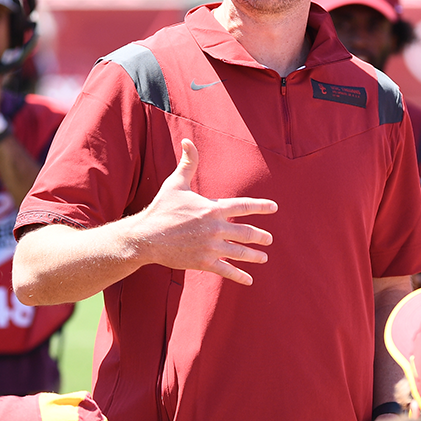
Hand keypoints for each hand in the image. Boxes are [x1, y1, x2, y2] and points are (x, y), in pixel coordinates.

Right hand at [131, 139, 276, 285]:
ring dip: (254, 255)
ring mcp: (211, 247)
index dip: (261, 206)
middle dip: (260, 236)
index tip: (274, 208)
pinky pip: (226, 270)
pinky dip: (239, 276)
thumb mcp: (176, 184)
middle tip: (269, 239)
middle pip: (246, 233)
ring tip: (263, 257)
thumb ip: (188, 163)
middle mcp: (215, 228)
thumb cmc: (161, 209)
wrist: (146, 237)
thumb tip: (187, 141)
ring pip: (240, 252)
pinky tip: (249, 280)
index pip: (243, 206)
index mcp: (212, 209)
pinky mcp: (203, 262)